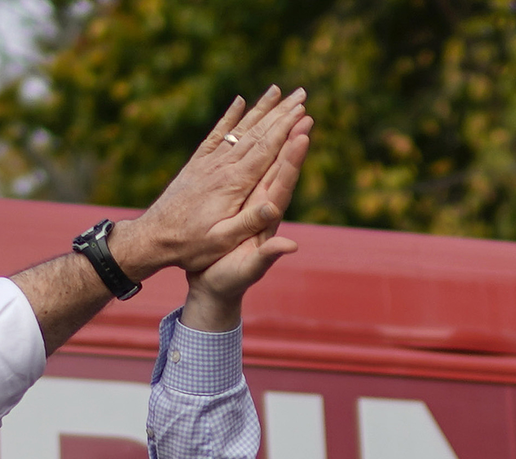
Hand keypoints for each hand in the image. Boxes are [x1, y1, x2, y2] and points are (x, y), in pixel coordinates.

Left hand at [111, 87, 310, 279]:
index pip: (267, 150)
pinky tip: (239, 102)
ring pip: (240, 129)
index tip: (304, 110)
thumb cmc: (190, 245)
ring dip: (261, 109)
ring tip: (278, 90)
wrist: (152, 238)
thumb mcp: (222, 241)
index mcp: (234, 184)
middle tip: (301, 94)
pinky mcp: (197, 164)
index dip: (287, 129)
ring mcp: (209, 163)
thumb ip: (250, 223)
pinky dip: (229, 117)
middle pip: (258, 133)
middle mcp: (223, 167)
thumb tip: (276, 207)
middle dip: (281, 113)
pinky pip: (216, 135)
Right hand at [181, 113, 313, 332]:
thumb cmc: (229, 282)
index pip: (283, 185)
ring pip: (265, 165)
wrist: (213, 288)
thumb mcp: (247, 271)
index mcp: (267, 220)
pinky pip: (247, 172)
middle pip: (280, 168)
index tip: (302, 135)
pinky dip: (251, 153)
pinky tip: (252, 135)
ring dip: (275, 140)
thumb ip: (268, 257)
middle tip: (302, 112)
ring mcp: (252, 203)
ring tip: (285, 114)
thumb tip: (291, 246)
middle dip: (291, 140)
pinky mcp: (238, 203)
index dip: (292, 161)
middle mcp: (264, 207)